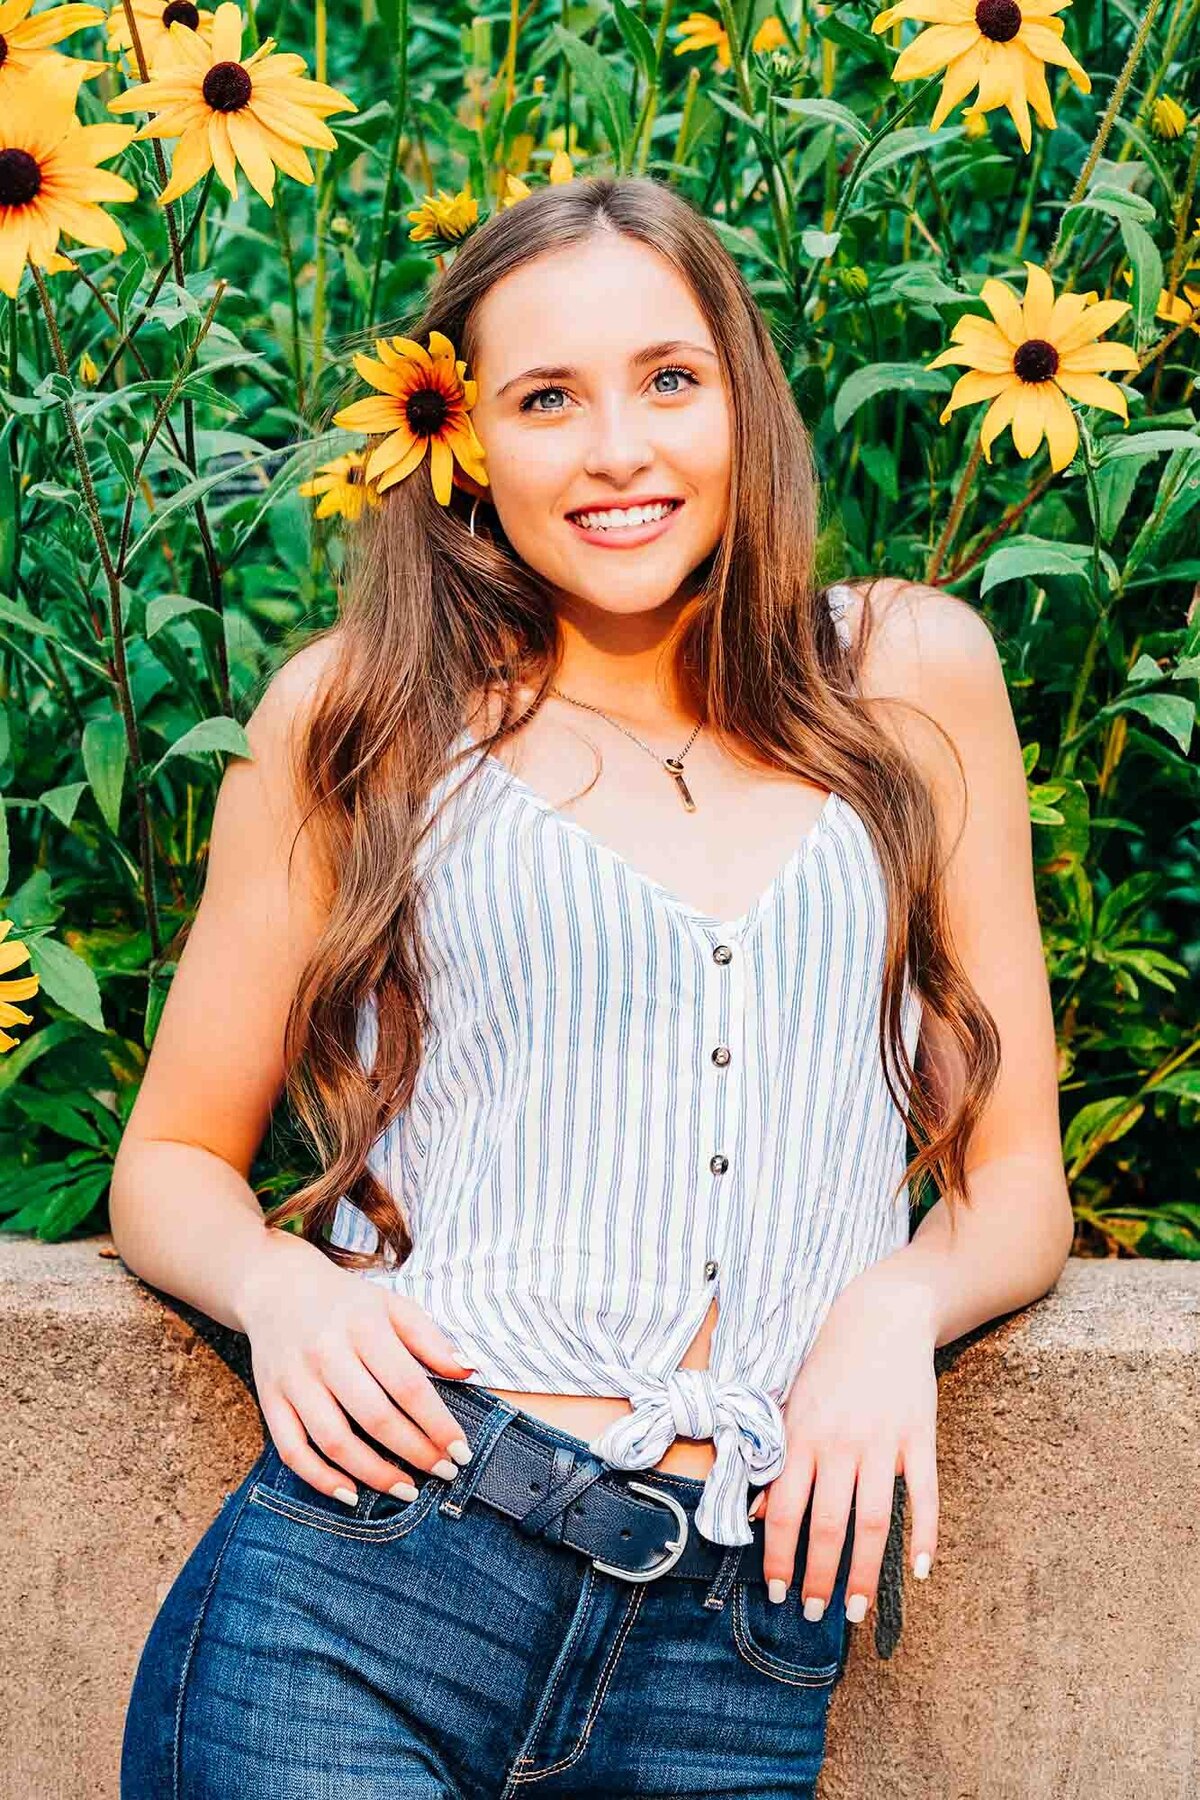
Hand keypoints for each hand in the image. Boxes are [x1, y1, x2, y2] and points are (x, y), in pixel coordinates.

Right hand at [236, 1229, 477, 1503]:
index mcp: (363, 1326)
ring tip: (407, 1491)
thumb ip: (430, 1339)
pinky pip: (292, 1450)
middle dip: (415, 1452)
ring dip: (374, 1474)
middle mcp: (326, 1353)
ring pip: (334, 1440)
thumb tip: (469, 1370)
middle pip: (375, 1417)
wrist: (277, 1287)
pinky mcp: (270, 1399)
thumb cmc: (347, 1303)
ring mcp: (295, 1379)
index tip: (461, 1451)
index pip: (408, 1386)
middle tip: (444, 1474)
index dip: (437, 1424)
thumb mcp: (393, 1306)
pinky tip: (350, 1494)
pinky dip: (320, 1479)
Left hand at [755, 1259, 939, 1618]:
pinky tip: (918, 1571)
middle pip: (829, 1526)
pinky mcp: (920, 1437)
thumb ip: (776, 1458)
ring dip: (864, 1573)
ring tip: (855, 1610)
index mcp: (802, 1435)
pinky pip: (925, 1496)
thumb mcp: (792, 1405)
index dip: (779, 1557)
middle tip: (816, 1615)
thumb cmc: (829, 1365)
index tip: (778, 1592)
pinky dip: (925, 1536)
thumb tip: (755, 1513)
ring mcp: (883, 1442)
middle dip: (820, 1578)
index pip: (785, 1511)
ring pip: (873, 1522)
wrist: (881, 1315)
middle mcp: (840, 1443)